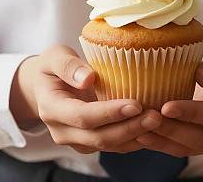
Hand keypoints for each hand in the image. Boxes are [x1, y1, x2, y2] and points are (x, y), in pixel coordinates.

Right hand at [10, 45, 161, 153]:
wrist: (43, 86)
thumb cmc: (52, 66)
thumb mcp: (55, 56)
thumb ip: (69, 65)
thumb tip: (87, 78)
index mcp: (52, 108)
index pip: (82, 116)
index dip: (109, 113)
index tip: (135, 104)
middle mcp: (62, 131)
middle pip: (99, 137)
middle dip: (129, 128)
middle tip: (155, 116)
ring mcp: (76, 141)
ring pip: (109, 146)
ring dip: (135, 136)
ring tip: (159, 121)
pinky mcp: (89, 143)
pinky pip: (114, 146)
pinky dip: (134, 139)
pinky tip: (152, 128)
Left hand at [136, 42, 202, 156]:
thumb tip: (201, 77)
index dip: (192, 113)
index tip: (167, 106)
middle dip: (173, 130)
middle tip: (147, 118)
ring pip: (190, 147)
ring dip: (164, 140)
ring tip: (139, 128)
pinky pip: (183, 148)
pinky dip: (163, 143)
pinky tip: (142, 135)